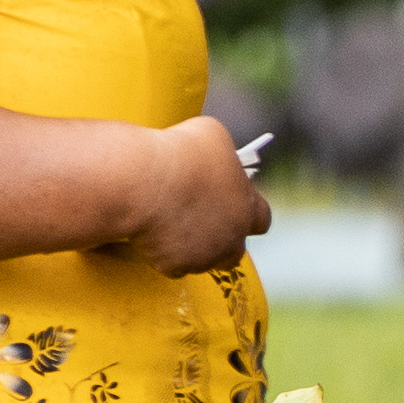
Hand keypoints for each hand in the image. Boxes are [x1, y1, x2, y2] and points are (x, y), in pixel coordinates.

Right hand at [115, 116, 266, 277]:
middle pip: (235, 250)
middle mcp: (231, 238)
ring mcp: (203, 256)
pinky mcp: (174, 266)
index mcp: (247, 207)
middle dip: (221, 239)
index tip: (231, 201)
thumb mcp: (212, 136)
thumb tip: (213, 156)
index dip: (246, 211)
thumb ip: (221, 154)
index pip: (261, 218)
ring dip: (193, 248)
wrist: (142, 182)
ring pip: (203, 260)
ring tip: (171, 224)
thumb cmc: (180, 154)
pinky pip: (171, 264)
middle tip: (199, 220)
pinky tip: (151, 233)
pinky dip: (163, 253)